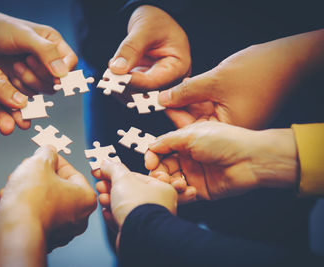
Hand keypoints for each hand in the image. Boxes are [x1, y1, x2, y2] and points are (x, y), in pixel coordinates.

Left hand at [0, 4, 77, 94]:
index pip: (70, 62)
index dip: (64, 71)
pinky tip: (9, 76)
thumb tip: (63, 73)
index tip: (53, 73)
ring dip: (29, 83)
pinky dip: (20, 89)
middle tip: (24, 62)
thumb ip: (46, 52)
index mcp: (52, 43)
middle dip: (40, 75)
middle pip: (58, 80)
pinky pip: (30, 95)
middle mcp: (46, 59)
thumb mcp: (23, 36)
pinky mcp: (22, 83)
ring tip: (14, 67)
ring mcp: (34, 72)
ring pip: (44, 90)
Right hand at [0, 146, 96, 265]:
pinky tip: (9, 200)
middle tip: (27, 168)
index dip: (54, 160)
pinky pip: (33, 214)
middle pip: (57, 186)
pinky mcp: (41, 237)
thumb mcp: (39, 163)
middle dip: (38, 175)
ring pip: (43, 200)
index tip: (45, 155)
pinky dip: (21, 206)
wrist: (13, 231)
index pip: (72, 172)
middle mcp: (77, 218)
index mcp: (85, 199)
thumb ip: (46, 153)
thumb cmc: (31, 200)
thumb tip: (48, 152)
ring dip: (26, 189)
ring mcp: (60, 230)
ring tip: (15, 183)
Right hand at [93, 160, 176, 232]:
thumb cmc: (139, 207)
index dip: (117, 174)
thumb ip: (113, 169)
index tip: (104, 172)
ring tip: (102, 198)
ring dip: (111, 202)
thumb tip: (106, 164)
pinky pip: (124, 222)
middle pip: (129, 192)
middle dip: (112, 188)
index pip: (136, 177)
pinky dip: (114, 216)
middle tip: (100, 184)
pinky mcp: (139, 234)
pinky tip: (106, 212)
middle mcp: (158, 205)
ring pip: (126, 208)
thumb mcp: (122, 179)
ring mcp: (148, 221)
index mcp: (161, 189)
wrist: (138, 236)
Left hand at [109, 5, 190, 90]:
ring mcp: (157, 83)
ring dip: (120, 90)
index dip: (136, 82)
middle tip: (108, 80)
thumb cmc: (156, 22)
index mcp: (178, 66)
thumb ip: (132, 48)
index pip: (157, 82)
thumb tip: (117, 69)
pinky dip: (119, 86)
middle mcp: (170, 79)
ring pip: (137, 96)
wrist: (153, 21)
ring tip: (108, 76)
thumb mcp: (145, 29)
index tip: (117, 78)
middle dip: (126, 89)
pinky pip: (131, 91)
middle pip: (148, 94)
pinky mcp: (145, 84)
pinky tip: (111, 76)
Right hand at [145, 121, 298, 202]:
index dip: (152, 156)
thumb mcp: (191, 134)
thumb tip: (151, 145)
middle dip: (158, 174)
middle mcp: (188, 158)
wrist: (250, 159)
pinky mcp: (202, 190)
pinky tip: (189, 190)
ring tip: (176, 184)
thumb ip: (167, 140)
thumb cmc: (226, 141)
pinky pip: (184, 195)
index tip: (149, 162)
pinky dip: (182, 194)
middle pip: (163, 168)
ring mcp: (195, 174)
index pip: (160, 150)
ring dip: (169, 185)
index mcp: (185, 142)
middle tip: (159, 177)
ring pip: (171, 183)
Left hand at [158, 30, 323, 128]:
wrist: (290, 60)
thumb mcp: (214, 81)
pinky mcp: (236, 110)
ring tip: (171, 91)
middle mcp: (230, 130)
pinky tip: (187, 87)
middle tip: (160, 100)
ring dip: (187, 102)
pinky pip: (212, 106)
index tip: (157, 111)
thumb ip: (186, 91)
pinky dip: (199, 97)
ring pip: (202, 114)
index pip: (191, 132)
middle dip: (177, 111)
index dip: (172, 122)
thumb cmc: (258, 72)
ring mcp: (233, 120)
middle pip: (194, 125)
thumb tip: (163, 99)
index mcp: (227, 132)